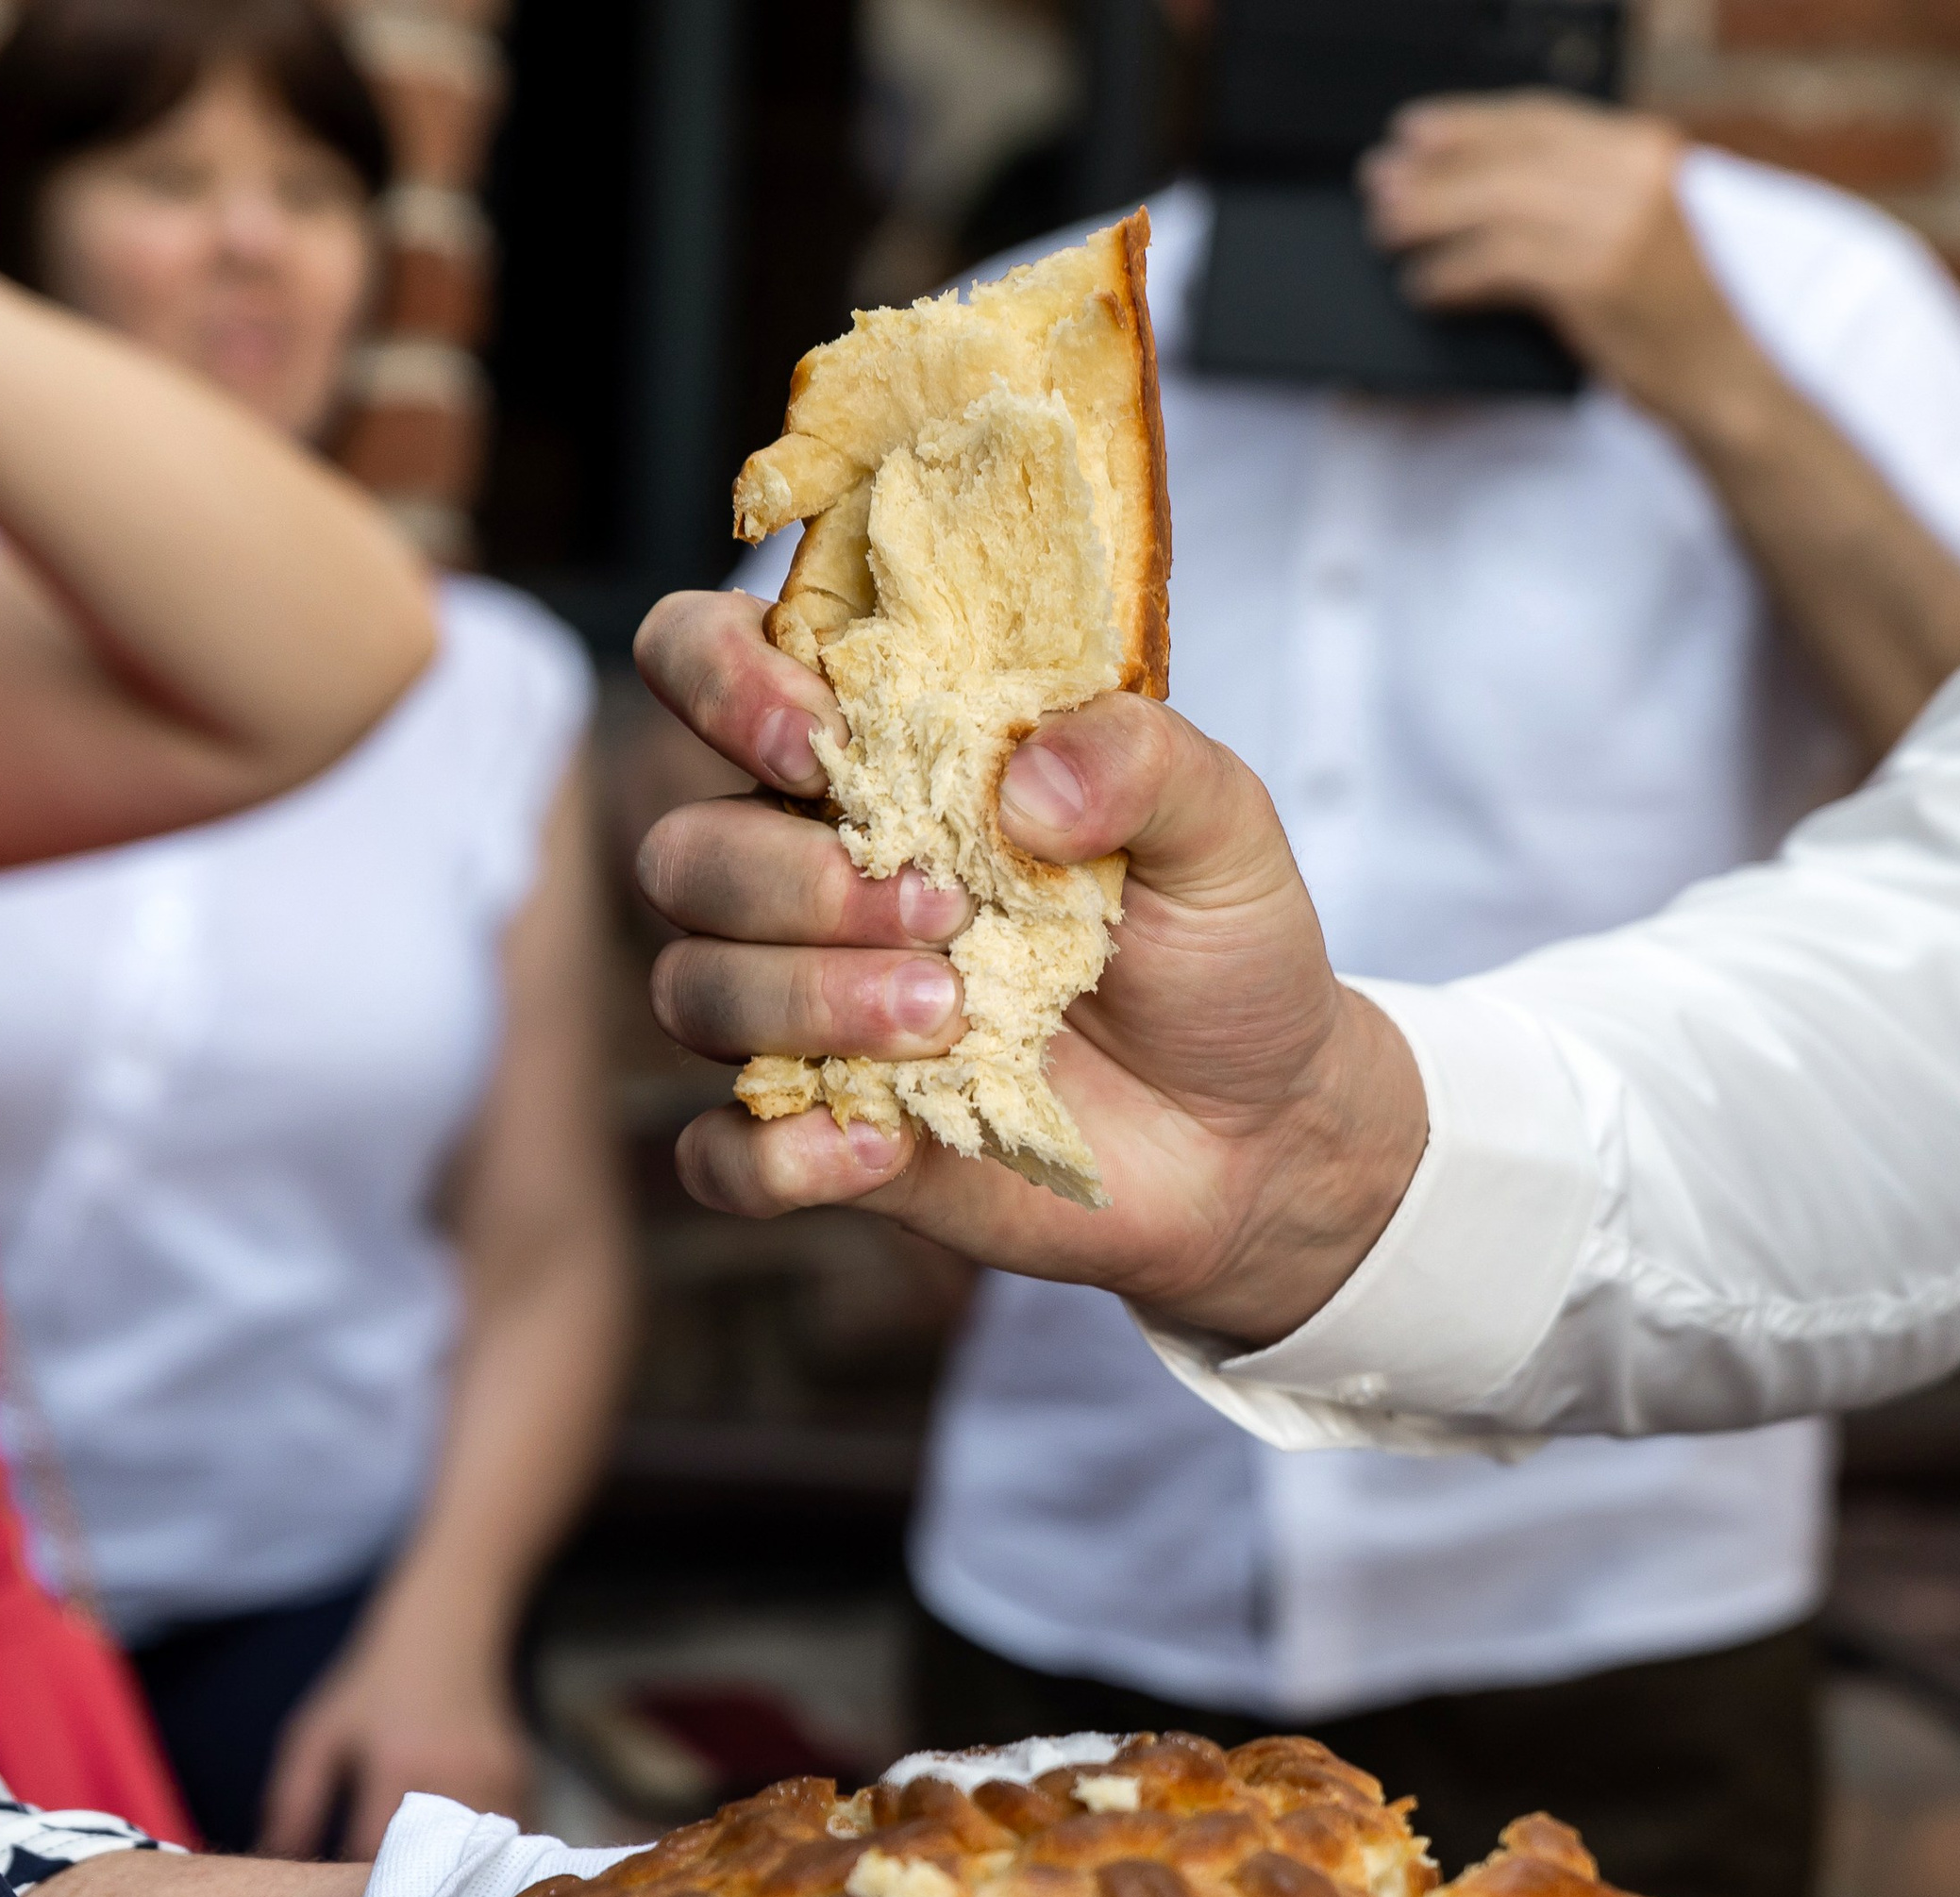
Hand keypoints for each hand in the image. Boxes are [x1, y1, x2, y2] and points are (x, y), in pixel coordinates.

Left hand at [257, 1584, 530, 1861]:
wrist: (447, 1632)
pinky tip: (454, 1873)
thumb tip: (273, 1874)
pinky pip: (503, 1841)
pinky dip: (481, 1864)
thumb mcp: (318, 1735)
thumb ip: (292, 1803)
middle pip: (437, 1869)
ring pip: (477, 1860)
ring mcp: (500, 1774)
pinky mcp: (525, 1777)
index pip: (378, 1858)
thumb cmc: (371, 1686)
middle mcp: (458, 1770)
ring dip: (449, 1886)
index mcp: (399, 1761)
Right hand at [632, 589, 1427, 1344]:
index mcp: (889, 760)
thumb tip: (1024, 784)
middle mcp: (819, 876)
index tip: (822, 742)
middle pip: (685, 852)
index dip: (721, 682)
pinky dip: (773, 1156)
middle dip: (792, 880)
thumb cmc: (1222, 955)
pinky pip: (722, 1157)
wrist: (1260, 1132)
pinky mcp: (832, 1136)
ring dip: (803, 1002)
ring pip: (693, 991)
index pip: (708, 663)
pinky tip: (881, 1145)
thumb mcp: (1224, 830)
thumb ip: (1143, 759)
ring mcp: (814, 1011)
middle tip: (945, 914)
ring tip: (947, 1018)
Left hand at [1360, 97, 1759, 433]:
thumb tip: (1486, 187)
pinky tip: (1425, 287)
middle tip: (1379, 182)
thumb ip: (1583, 198)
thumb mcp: (1638, 234)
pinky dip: (1453, 274)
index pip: (1539, 118)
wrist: (1722, 381)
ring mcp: (1616, 225)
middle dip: (1435, 169)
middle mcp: (1633, 175)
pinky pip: (1499, 263)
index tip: (1414, 133)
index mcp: (1644, 151)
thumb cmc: (1674, 320)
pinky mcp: (1594, 279)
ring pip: (1496, 204)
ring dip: (1431, 217)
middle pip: (1508, 156)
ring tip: (1387, 231)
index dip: (1468, 122)